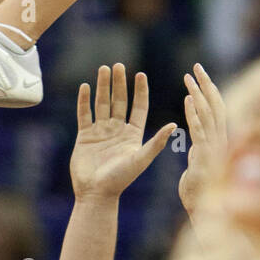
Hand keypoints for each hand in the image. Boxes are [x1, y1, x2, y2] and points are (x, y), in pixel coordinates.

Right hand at [70, 63, 176, 201]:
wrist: (96, 194)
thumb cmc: (120, 179)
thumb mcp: (141, 159)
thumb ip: (156, 142)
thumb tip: (174, 124)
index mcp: (133, 134)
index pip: (138, 107)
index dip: (140, 91)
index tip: (140, 74)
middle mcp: (117, 130)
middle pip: (119, 101)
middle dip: (119, 83)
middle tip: (118, 65)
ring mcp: (100, 132)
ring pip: (102, 103)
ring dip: (102, 87)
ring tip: (103, 69)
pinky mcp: (85, 136)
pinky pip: (84, 114)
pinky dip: (84, 100)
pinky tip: (85, 86)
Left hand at [178, 63, 227, 220]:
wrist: (207, 216)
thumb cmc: (202, 194)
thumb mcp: (201, 167)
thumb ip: (200, 152)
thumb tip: (195, 144)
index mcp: (219, 140)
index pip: (216, 108)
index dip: (209, 90)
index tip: (199, 74)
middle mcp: (221, 140)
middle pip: (215, 105)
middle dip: (206, 84)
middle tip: (196, 66)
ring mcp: (215, 148)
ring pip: (209, 114)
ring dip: (199, 94)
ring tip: (188, 77)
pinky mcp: (207, 157)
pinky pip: (201, 131)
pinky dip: (195, 114)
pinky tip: (187, 101)